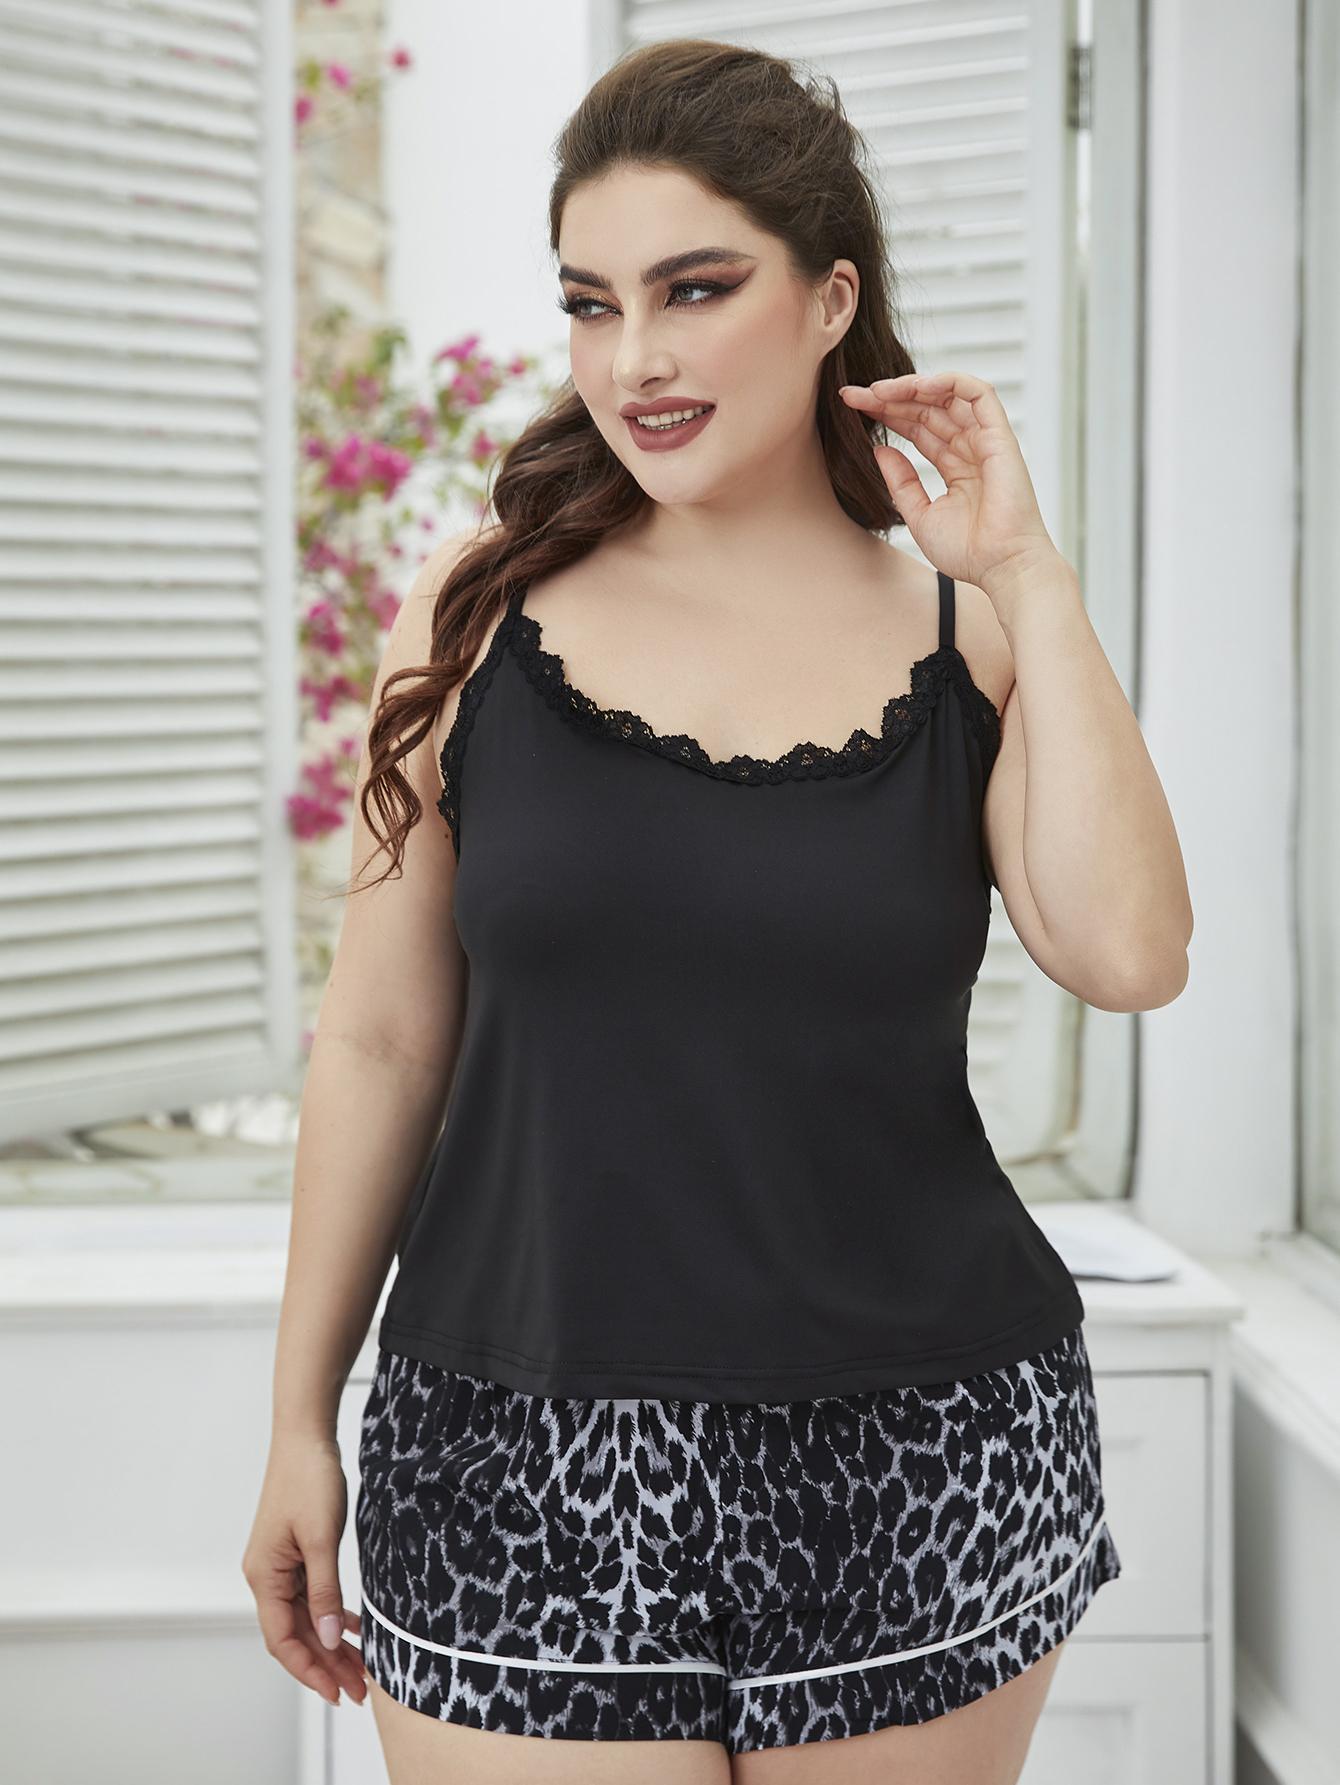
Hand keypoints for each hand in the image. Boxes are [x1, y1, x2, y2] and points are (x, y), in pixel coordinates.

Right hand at [242, 1432, 367, 1707]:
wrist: (305, 1437)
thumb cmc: (308, 1479)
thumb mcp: (322, 1539)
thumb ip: (324, 1591)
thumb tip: (327, 1638)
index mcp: (264, 1576)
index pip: (283, 1639)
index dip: (311, 1670)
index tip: (338, 1692)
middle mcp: (267, 1576)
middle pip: (296, 1633)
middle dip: (327, 1663)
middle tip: (360, 1688)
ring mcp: (280, 1565)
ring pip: (305, 1617)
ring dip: (331, 1642)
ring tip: (361, 1665)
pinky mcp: (295, 1552)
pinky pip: (311, 1595)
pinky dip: (331, 1613)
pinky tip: (353, 1627)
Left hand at [839, 370, 1055, 592]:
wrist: (1001, 568)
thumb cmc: (968, 552)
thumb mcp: (919, 515)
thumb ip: (901, 482)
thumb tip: (880, 449)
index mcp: (955, 465)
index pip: (917, 427)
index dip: (887, 414)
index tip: (853, 408)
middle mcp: (970, 448)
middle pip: (927, 408)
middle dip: (890, 397)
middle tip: (854, 394)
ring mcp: (985, 440)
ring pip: (949, 395)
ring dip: (912, 386)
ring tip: (878, 390)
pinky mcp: (1000, 436)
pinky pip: (978, 394)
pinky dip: (949, 381)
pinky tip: (917, 385)